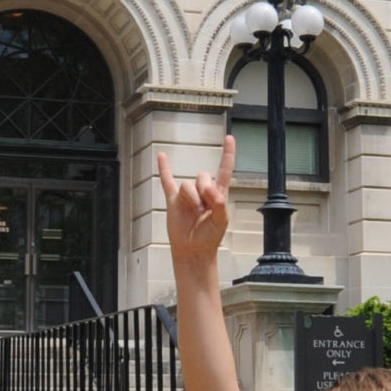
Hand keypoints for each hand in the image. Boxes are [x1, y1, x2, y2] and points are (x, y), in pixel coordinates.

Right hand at [157, 139, 235, 271]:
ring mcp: (188, 196)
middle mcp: (203, 192)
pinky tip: (161, 156)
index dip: (228, 154)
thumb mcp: (221, 221)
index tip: (229, 138)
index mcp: (218, 194)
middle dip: (203, 190)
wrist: (193, 252)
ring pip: (187, 184)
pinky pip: (167, 181)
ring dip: (191, 199)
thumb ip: (219, 202)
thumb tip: (209, 187)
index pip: (224, 169)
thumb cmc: (210, 238)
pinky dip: (164, 169)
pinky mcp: (174, 201)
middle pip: (202, 176)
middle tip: (204, 209)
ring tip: (194, 213)